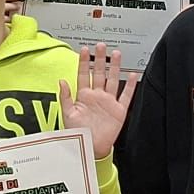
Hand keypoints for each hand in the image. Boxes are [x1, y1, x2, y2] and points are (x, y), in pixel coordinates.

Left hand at [59, 45, 138, 159]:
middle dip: (100, 59)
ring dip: (114, 67)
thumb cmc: (77, 133)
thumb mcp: (67, 114)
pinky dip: (130, 85)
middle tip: (101, 46)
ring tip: (116, 54)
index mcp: (84, 96)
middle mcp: (97, 96)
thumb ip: (65, 97)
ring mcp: (108, 102)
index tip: (84, 50)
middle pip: (100, 73)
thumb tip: (62, 81)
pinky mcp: (118, 110)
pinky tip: (132, 75)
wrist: (90, 148)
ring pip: (112, 80)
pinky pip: (126, 95)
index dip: (84, 62)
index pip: (84, 74)